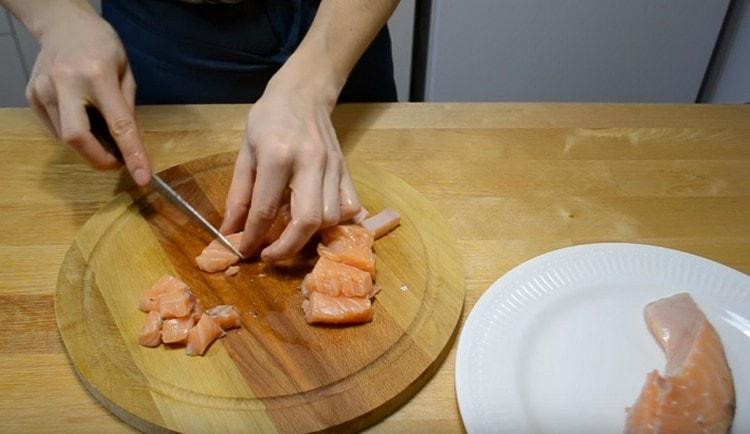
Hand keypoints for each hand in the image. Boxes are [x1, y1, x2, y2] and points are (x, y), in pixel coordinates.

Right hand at [26, 9, 149, 184]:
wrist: (63, 24)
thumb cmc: (101, 46)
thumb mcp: (126, 72)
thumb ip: (128, 107)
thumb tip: (130, 144)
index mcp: (98, 76)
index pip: (119, 125)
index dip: (132, 154)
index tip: (143, 178)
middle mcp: (66, 83)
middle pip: (77, 138)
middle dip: (98, 159)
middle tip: (116, 162)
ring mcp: (44, 89)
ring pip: (65, 137)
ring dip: (87, 145)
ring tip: (100, 131)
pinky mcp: (32, 95)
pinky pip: (54, 128)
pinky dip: (72, 133)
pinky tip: (80, 116)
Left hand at [220, 73, 360, 260]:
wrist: (303, 93)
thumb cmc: (269, 119)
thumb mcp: (245, 152)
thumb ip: (239, 194)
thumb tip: (230, 230)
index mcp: (278, 156)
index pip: (266, 209)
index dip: (252, 236)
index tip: (244, 251)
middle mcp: (310, 163)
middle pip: (307, 221)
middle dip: (287, 247)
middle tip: (270, 255)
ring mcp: (333, 167)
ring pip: (330, 218)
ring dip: (310, 236)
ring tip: (290, 235)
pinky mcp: (346, 170)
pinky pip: (349, 207)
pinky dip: (335, 222)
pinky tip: (318, 222)